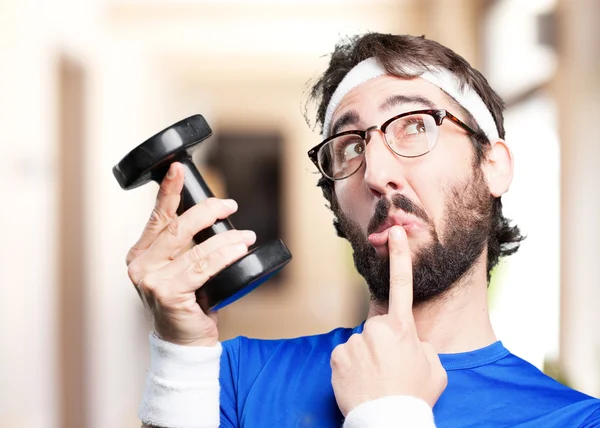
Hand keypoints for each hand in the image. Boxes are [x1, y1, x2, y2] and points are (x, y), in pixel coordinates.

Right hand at [125, 162, 255, 346]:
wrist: (184, 344)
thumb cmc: (187, 304)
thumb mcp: (181, 270)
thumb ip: (185, 247)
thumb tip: (212, 217)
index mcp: (140, 254)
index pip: (157, 217)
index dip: (169, 190)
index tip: (179, 168)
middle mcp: (140, 265)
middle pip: (176, 227)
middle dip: (207, 211)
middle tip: (229, 204)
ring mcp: (151, 280)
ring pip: (194, 247)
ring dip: (225, 237)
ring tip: (246, 234)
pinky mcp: (168, 294)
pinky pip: (203, 267)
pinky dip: (225, 254)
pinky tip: (240, 248)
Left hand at [330, 226, 446, 415]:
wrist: (388, 421)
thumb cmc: (413, 397)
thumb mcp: (435, 369)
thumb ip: (422, 346)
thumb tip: (410, 341)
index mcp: (402, 329)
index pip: (401, 285)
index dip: (399, 257)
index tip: (394, 233)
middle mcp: (376, 329)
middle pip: (377, 327)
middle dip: (382, 343)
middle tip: (389, 368)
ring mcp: (355, 342)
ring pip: (361, 343)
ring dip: (367, 357)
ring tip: (377, 378)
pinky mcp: (337, 355)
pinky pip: (345, 356)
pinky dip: (351, 367)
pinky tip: (361, 381)